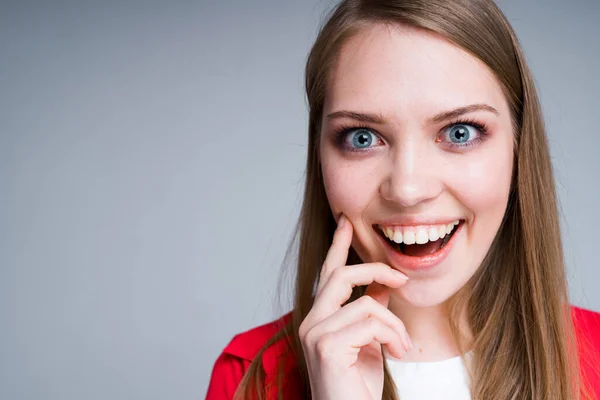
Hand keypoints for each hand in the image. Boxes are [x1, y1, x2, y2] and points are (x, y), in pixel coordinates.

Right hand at [298, 215, 410, 399]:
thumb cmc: (356, 388)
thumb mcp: (369, 344)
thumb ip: (371, 314)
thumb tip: (383, 288)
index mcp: (318, 319)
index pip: (327, 274)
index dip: (337, 246)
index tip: (344, 221)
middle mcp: (310, 322)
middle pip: (341, 276)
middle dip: (375, 271)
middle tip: (401, 279)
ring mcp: (315, 333)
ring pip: (366, 304)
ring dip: (394, 325)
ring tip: (402, 346)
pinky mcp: (326, 346)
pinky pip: (371, 321)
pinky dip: (392, 335)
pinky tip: (396, 353)